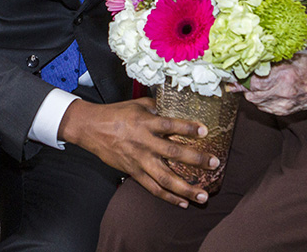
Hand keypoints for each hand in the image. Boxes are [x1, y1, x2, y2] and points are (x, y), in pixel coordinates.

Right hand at [58, 98, 218, 207]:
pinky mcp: (133, 172)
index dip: (187, 128)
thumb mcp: (139, 104)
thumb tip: (177, 108)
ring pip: (164, 179)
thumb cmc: (116, 113)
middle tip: (215, 164)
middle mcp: (144, 143)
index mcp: (146, 123)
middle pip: (172, 154)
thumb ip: (159, 107)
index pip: (170, 125)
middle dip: (195, 160)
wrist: (91, 128)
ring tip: (203, 196)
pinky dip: (168, 197)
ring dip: (185, 189)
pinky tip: (183, 202)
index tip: (204, 130)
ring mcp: (139, 160)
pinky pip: (152, 188)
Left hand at [233, 53, 306, 116]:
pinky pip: (262, 106)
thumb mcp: (295, 56)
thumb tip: (254, 54)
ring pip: (254, 100)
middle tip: (237, 74)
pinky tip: (261, 89)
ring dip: (249, 90)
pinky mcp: (282, 112)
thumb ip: (274, 57)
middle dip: (242, 83)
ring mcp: (282, 104)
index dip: (242, 73)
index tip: (235, 67)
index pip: (255, 78)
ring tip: (249, 81)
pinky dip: (258, 97)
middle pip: (251, 91)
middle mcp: (283, 92)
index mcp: (286, 75)